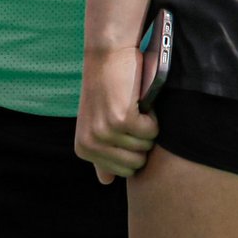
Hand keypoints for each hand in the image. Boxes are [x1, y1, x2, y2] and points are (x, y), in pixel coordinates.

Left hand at [77, 46, 158, 183]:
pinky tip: (139, 101)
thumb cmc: (107, 87)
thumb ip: (102, 154)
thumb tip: (106, 182)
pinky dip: (153, 116)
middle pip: (136, 163)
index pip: (122, 172)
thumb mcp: (97, 123)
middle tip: (133, 117)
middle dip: (142, 141)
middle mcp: (91, 144)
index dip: (132, 150)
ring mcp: (105, 133)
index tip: (125, 127)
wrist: (107, 54)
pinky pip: (151, 131)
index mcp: (84, 149)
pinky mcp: (122, 119)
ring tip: (134, 106)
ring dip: (147, 125)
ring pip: (146, 146)